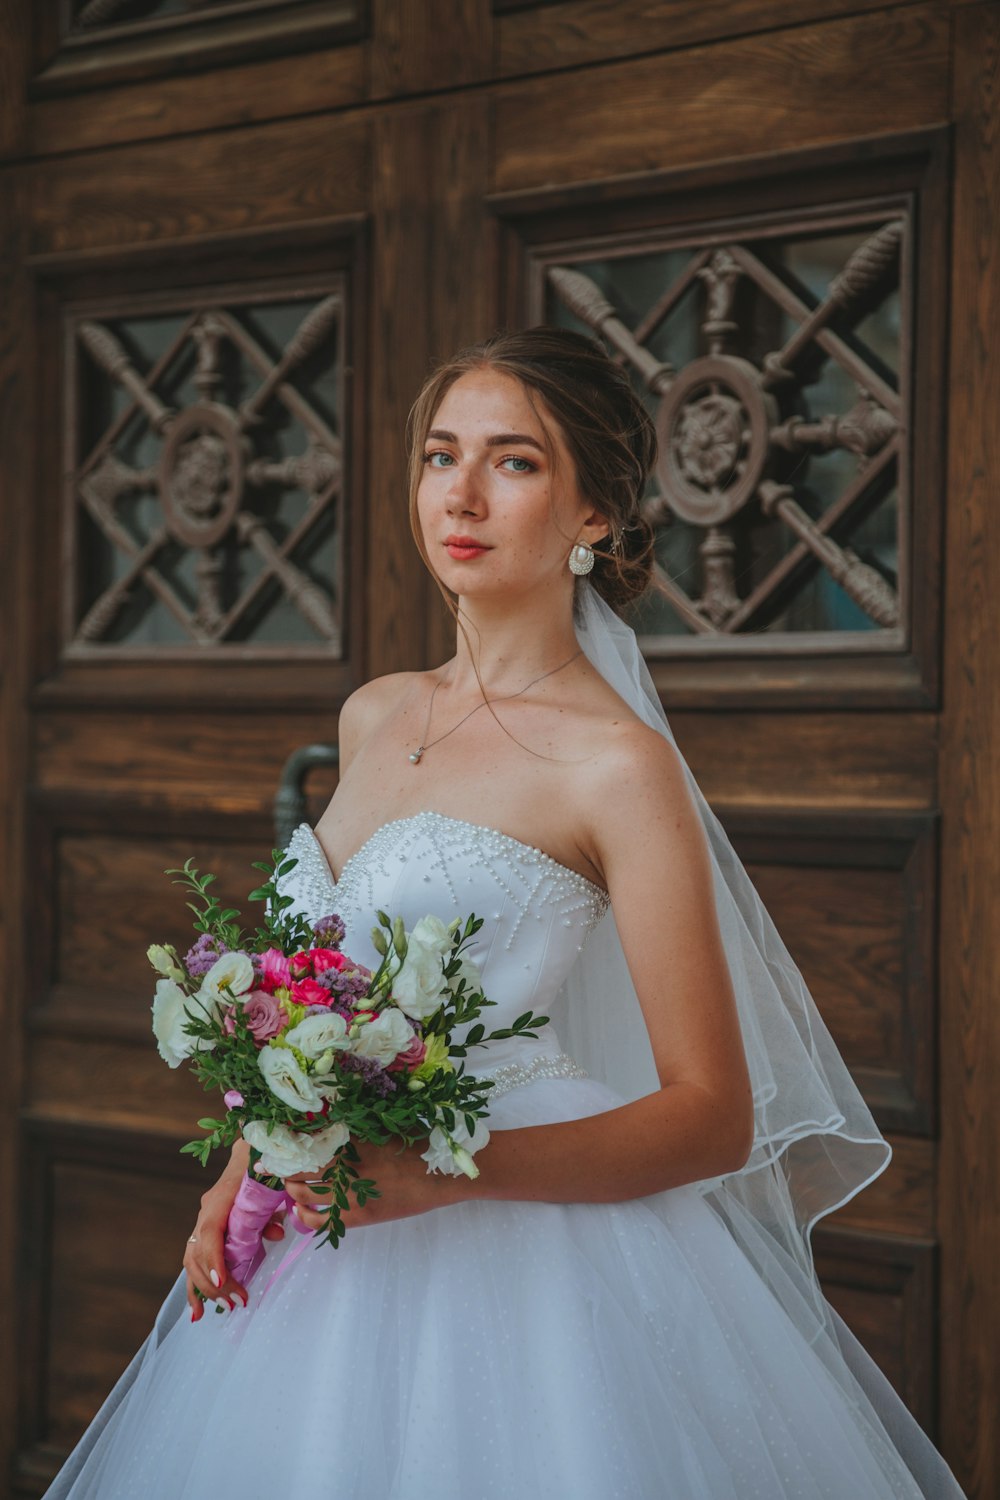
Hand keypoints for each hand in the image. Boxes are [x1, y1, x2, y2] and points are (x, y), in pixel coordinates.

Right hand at [183, 1148, 286, 1320]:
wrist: (250, 1152)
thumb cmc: (263, 1168)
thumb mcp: (272, 1185)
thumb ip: (272, 1209)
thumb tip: (276, 1236)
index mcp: (220, 1197)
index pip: (209, 1231)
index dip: (213, 1258)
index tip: (222, 1281)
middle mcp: (206, 1211)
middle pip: (198, 1252)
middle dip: (214, 1282)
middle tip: (237, 1301)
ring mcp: (201, 1222)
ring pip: (192, 1260)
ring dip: (204, 1289)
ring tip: (220, 1311)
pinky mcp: (204, 1233)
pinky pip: (194, 1262)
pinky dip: (195, 1288)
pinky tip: (198, 1313)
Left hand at [283, 1139, 463, 1233]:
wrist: (441, 1174)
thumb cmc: (417, 1143)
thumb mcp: (385, 1125)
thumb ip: (358, 1124)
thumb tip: (332, 1116)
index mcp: (351, 1138)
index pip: (307, 1140)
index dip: (286, 1143)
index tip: (275, 1143)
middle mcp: (346, 1164)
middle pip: (300, 1167)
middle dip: (284, 1168)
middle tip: (279, 1167)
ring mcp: (351, 1192)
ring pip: (306, 1194)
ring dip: (292, 1190)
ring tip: (290, 1187)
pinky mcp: (359, 1216)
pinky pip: (323, 1221)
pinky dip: (306, 1218)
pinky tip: (301, 1213)